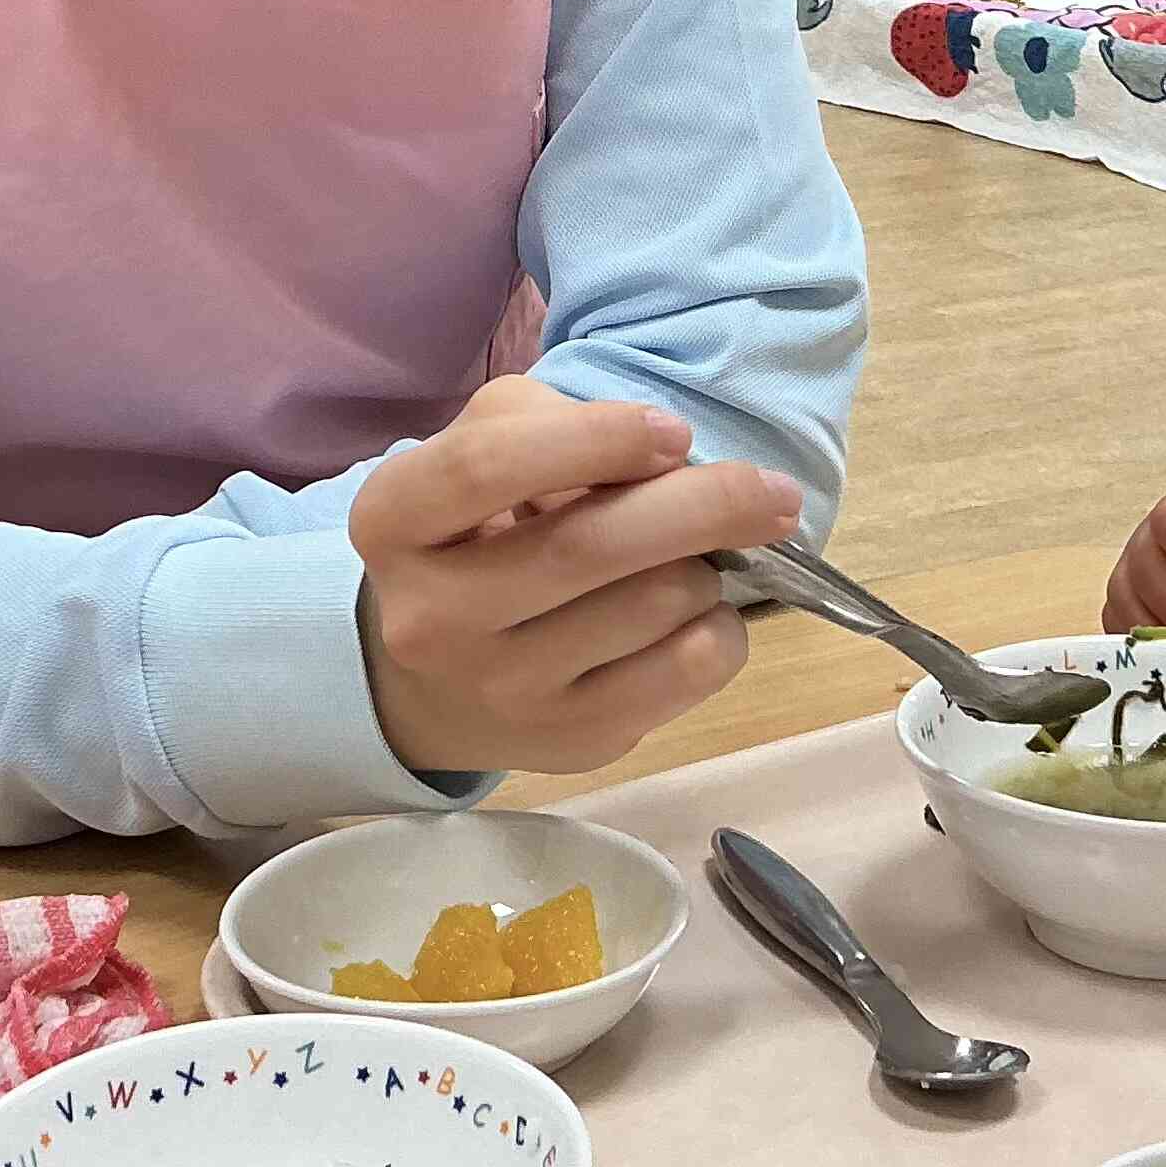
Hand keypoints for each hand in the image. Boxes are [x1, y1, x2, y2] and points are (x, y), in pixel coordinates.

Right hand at [350, 376, 792, 774]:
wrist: (439, 677)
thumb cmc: (479, 531)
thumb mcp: (486, 447)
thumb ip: (553, 424)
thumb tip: (667, 456)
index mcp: (393, 520)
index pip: (486, 469)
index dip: (592, 440)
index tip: (673, 432)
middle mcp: (430, 616)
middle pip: (586, 547)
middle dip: (703, 505)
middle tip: (772, 491)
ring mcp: (500, 691)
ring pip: (652, 607)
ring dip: (706, 568)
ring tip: (697, 558)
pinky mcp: (569, 742)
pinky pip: (687, 671)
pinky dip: (722, 629)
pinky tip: (700, 612)